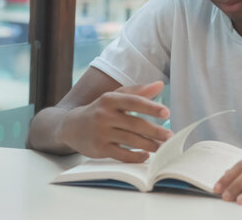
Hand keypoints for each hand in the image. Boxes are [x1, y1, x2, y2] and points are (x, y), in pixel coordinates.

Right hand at [58, 81, 172, 162]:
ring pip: (130, 140)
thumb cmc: (100, 109)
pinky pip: (121, 155)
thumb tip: (160, 84)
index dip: (151, 107)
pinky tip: (145, 155)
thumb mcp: (116, 96)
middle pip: (135, 124)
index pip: (133, 101)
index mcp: (110, 99)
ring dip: (149, 145)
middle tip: (170, 135)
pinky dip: (135, 156)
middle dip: (155, 131)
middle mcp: (104, 115)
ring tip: (162, 146)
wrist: (71, 126)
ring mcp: (101, 133)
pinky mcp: (99, 149)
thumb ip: (138, 91)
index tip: (166, 113)